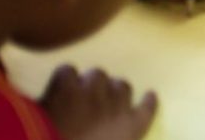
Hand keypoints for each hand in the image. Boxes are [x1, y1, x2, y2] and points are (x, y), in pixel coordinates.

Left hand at [41, 65, 156, 139]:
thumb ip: (119, 136)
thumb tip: (116, 133)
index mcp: (131, 127)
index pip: (147, 108)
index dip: (146, 102)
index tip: (148, 96)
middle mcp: (117, 104)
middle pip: (121, 86)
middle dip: (110, 94)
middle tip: (95, 106)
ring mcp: (92, 91)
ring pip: (97, 74)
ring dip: (88, 84)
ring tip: (75, 97)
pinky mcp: (66, 85)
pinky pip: (68, 72)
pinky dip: (63, 81)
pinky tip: (55, 91)